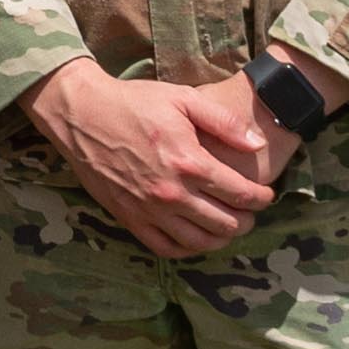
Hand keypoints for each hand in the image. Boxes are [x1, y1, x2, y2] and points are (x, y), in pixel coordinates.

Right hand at [25, 58, 283, 263]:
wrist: (83, 114)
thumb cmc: (135, 102)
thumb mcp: (184, 99)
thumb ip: (224, 122)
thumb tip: (257, 144)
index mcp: (189, 162)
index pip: (240, 193)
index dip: (261, 198)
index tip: (266, 195)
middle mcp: (172, 193)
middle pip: (225, 223)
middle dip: (246, 219)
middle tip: (250, 211)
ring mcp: (149, 210)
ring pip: (199, 242)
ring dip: (221, 238)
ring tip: (228, 226)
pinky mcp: (130, 218)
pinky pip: (165, 248)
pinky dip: (187, 249)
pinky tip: (196, 238)